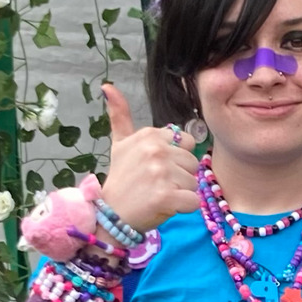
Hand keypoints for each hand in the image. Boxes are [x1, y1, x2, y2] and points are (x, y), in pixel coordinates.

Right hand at [95, 83, 199, 236]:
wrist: (110, 215)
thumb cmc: (120, 180)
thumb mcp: (119, 144)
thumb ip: (120, 116)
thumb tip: (107, 86)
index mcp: (150, 135)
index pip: (187, 144)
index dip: (176, 160)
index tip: (156, 170)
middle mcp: (156, 150)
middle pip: (192, 164)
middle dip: (179, 178)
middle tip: (156, 186)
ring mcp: (161, 173)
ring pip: (193, 183)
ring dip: (181, 194)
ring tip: (158, 197)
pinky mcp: (165, 196)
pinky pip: (192, 201)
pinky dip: (184, 209)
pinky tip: (166, 207)